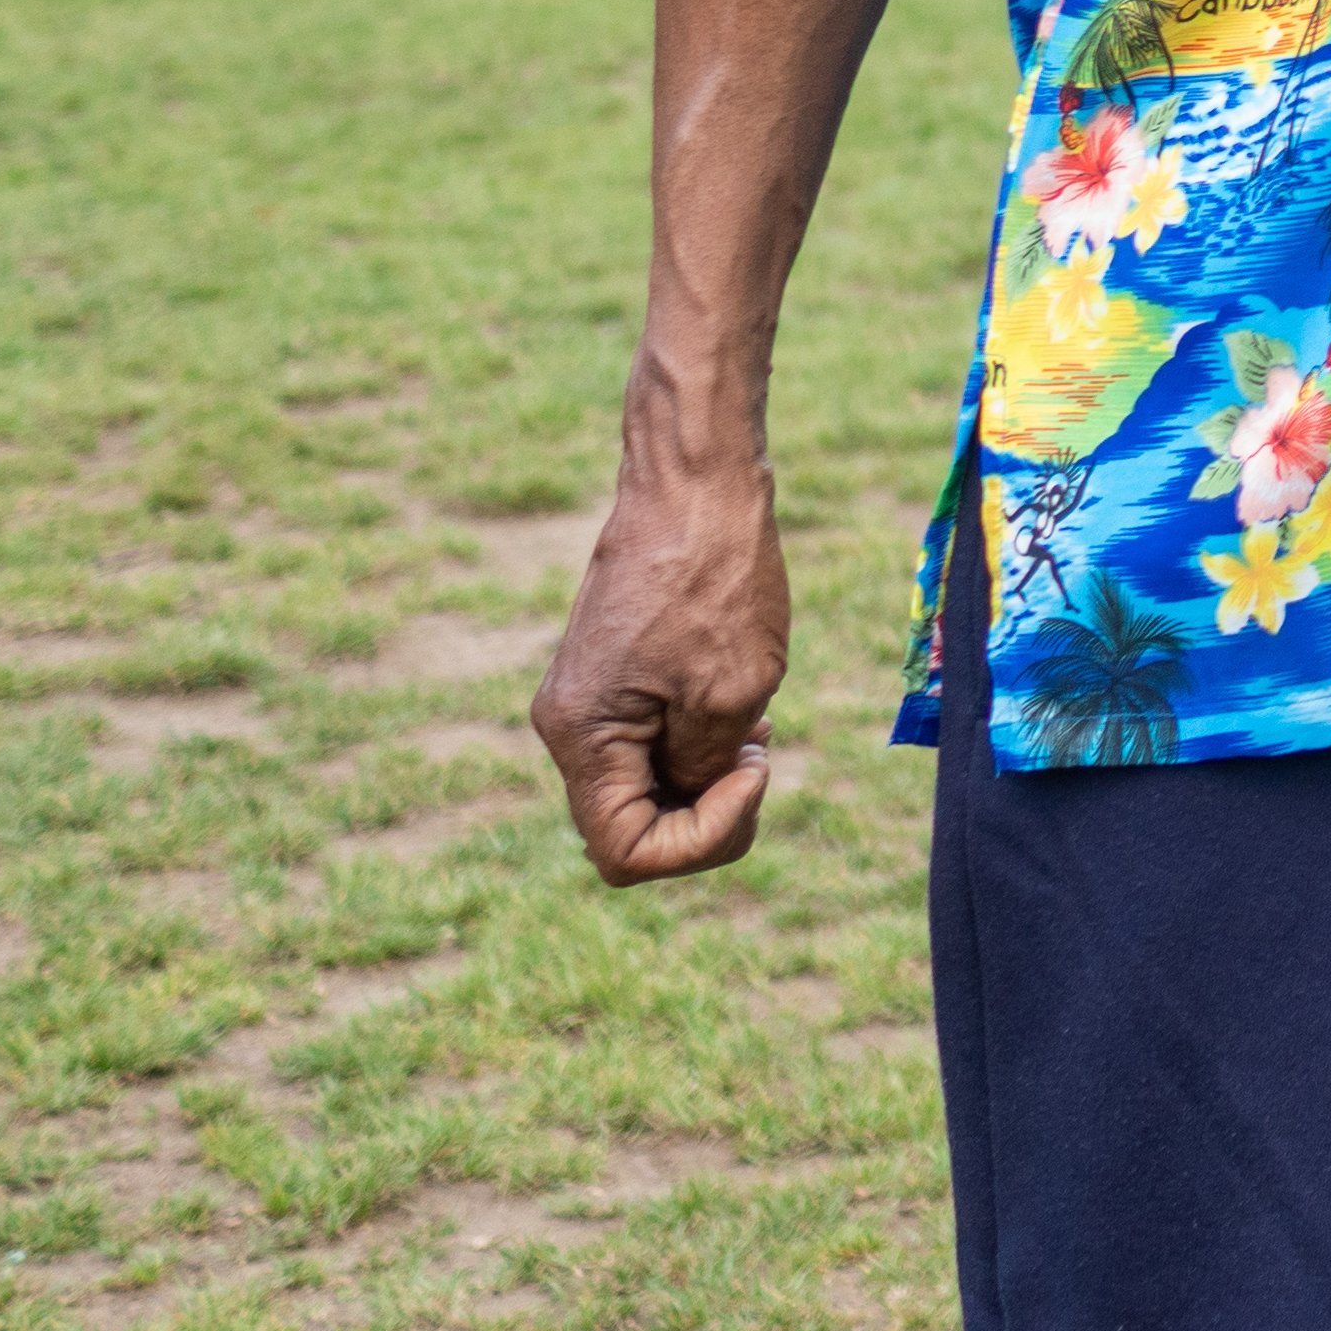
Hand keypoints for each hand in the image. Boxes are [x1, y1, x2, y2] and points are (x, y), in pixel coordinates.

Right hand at [533, 452, 791, 884]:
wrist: (694, 477)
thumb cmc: (715, 576)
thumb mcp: (730, 691)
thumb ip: (703, 769)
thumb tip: (691, 799)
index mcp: (582, 737)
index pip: (626, 853)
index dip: (701, 839)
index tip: (752, 769)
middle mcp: (570, 727)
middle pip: (634, 827)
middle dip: (709, 808)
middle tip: (760, 750)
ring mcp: (591, 699)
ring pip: (650, 785)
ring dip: (708, 773)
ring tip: (756, 724)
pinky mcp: (617, 674)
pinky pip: (655, 742)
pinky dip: (702, 739)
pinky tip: (744, 702)